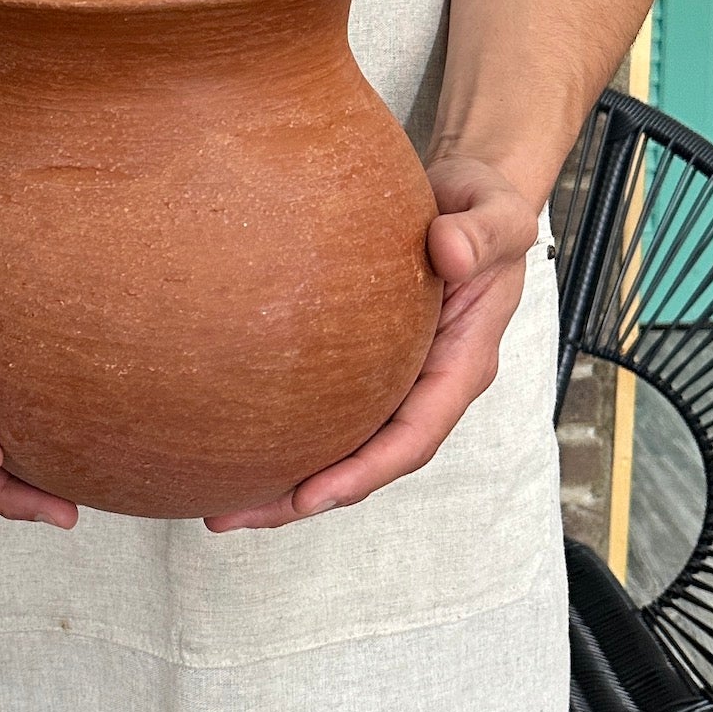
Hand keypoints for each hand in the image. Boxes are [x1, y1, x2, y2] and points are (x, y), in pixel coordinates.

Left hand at [202, 152, 539, 531]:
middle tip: (231, 516)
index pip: (414, 435)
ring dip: (282, 478)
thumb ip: (479, 232)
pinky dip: (282, 428)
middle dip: (302, 498)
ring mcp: (394, 374)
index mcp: (463, 362)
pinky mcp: (364, 357)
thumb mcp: (497, 212)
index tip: (311, 496)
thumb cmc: (484, 205)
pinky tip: (231, 432)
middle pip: (366, 459)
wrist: (465, 194)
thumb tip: (448, 252)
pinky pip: (324, 403)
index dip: (365, 472)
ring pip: (339, 442)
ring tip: (215, 503)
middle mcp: (426, 381)